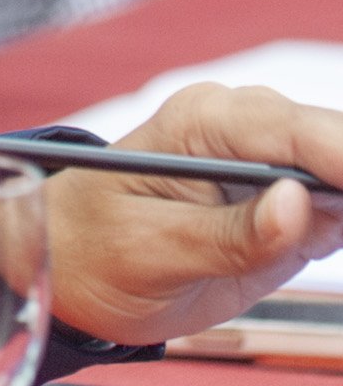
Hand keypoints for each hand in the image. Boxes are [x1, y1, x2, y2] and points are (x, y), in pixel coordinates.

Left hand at [44, 82, 342, 344]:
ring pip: (341, 172)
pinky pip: (340, 205)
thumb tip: (297, 204)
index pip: (301, 132)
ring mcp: (269, 161)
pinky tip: (322, 241)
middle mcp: (243, 127)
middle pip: (337, 146)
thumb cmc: (92, 249)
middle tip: (333, 235)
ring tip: (317, 242)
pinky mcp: (287, 202)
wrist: (69, 263)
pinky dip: (342, 221)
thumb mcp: (151, 251)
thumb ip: (230, 236)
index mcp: (203, 122)